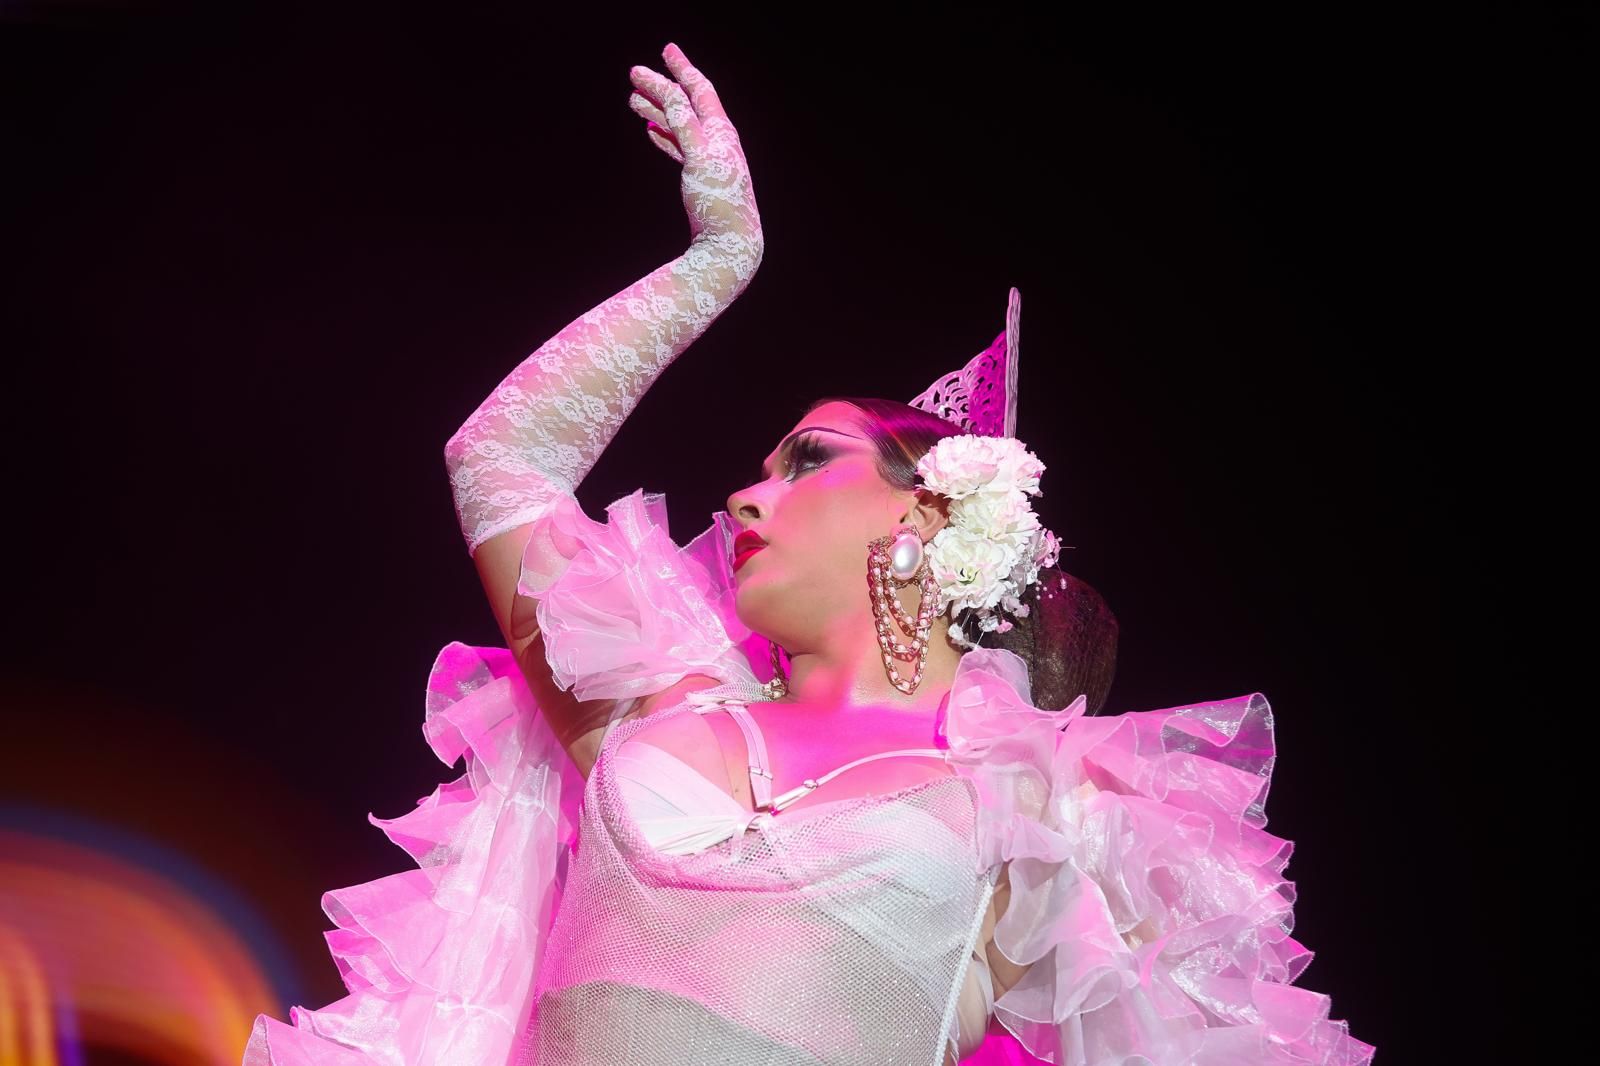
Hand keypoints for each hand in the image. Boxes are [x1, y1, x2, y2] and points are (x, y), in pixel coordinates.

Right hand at [628, 43, 762, 252]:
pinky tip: (651, 131)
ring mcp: (710, 159)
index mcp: (721, 132)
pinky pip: (680, 148)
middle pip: (686, 105)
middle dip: (661, 88)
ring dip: (657, 110)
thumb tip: (672, 91)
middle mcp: (718, 141)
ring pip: (679, 126)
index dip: (682, 68)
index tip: (667, 50)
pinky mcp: (701, 178)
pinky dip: (664, 136)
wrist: (729, 245)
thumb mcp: (700, 157)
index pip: (700, 90)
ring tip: (633, 100)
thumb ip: (684, 123)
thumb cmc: (718, 202)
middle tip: (636, 74)